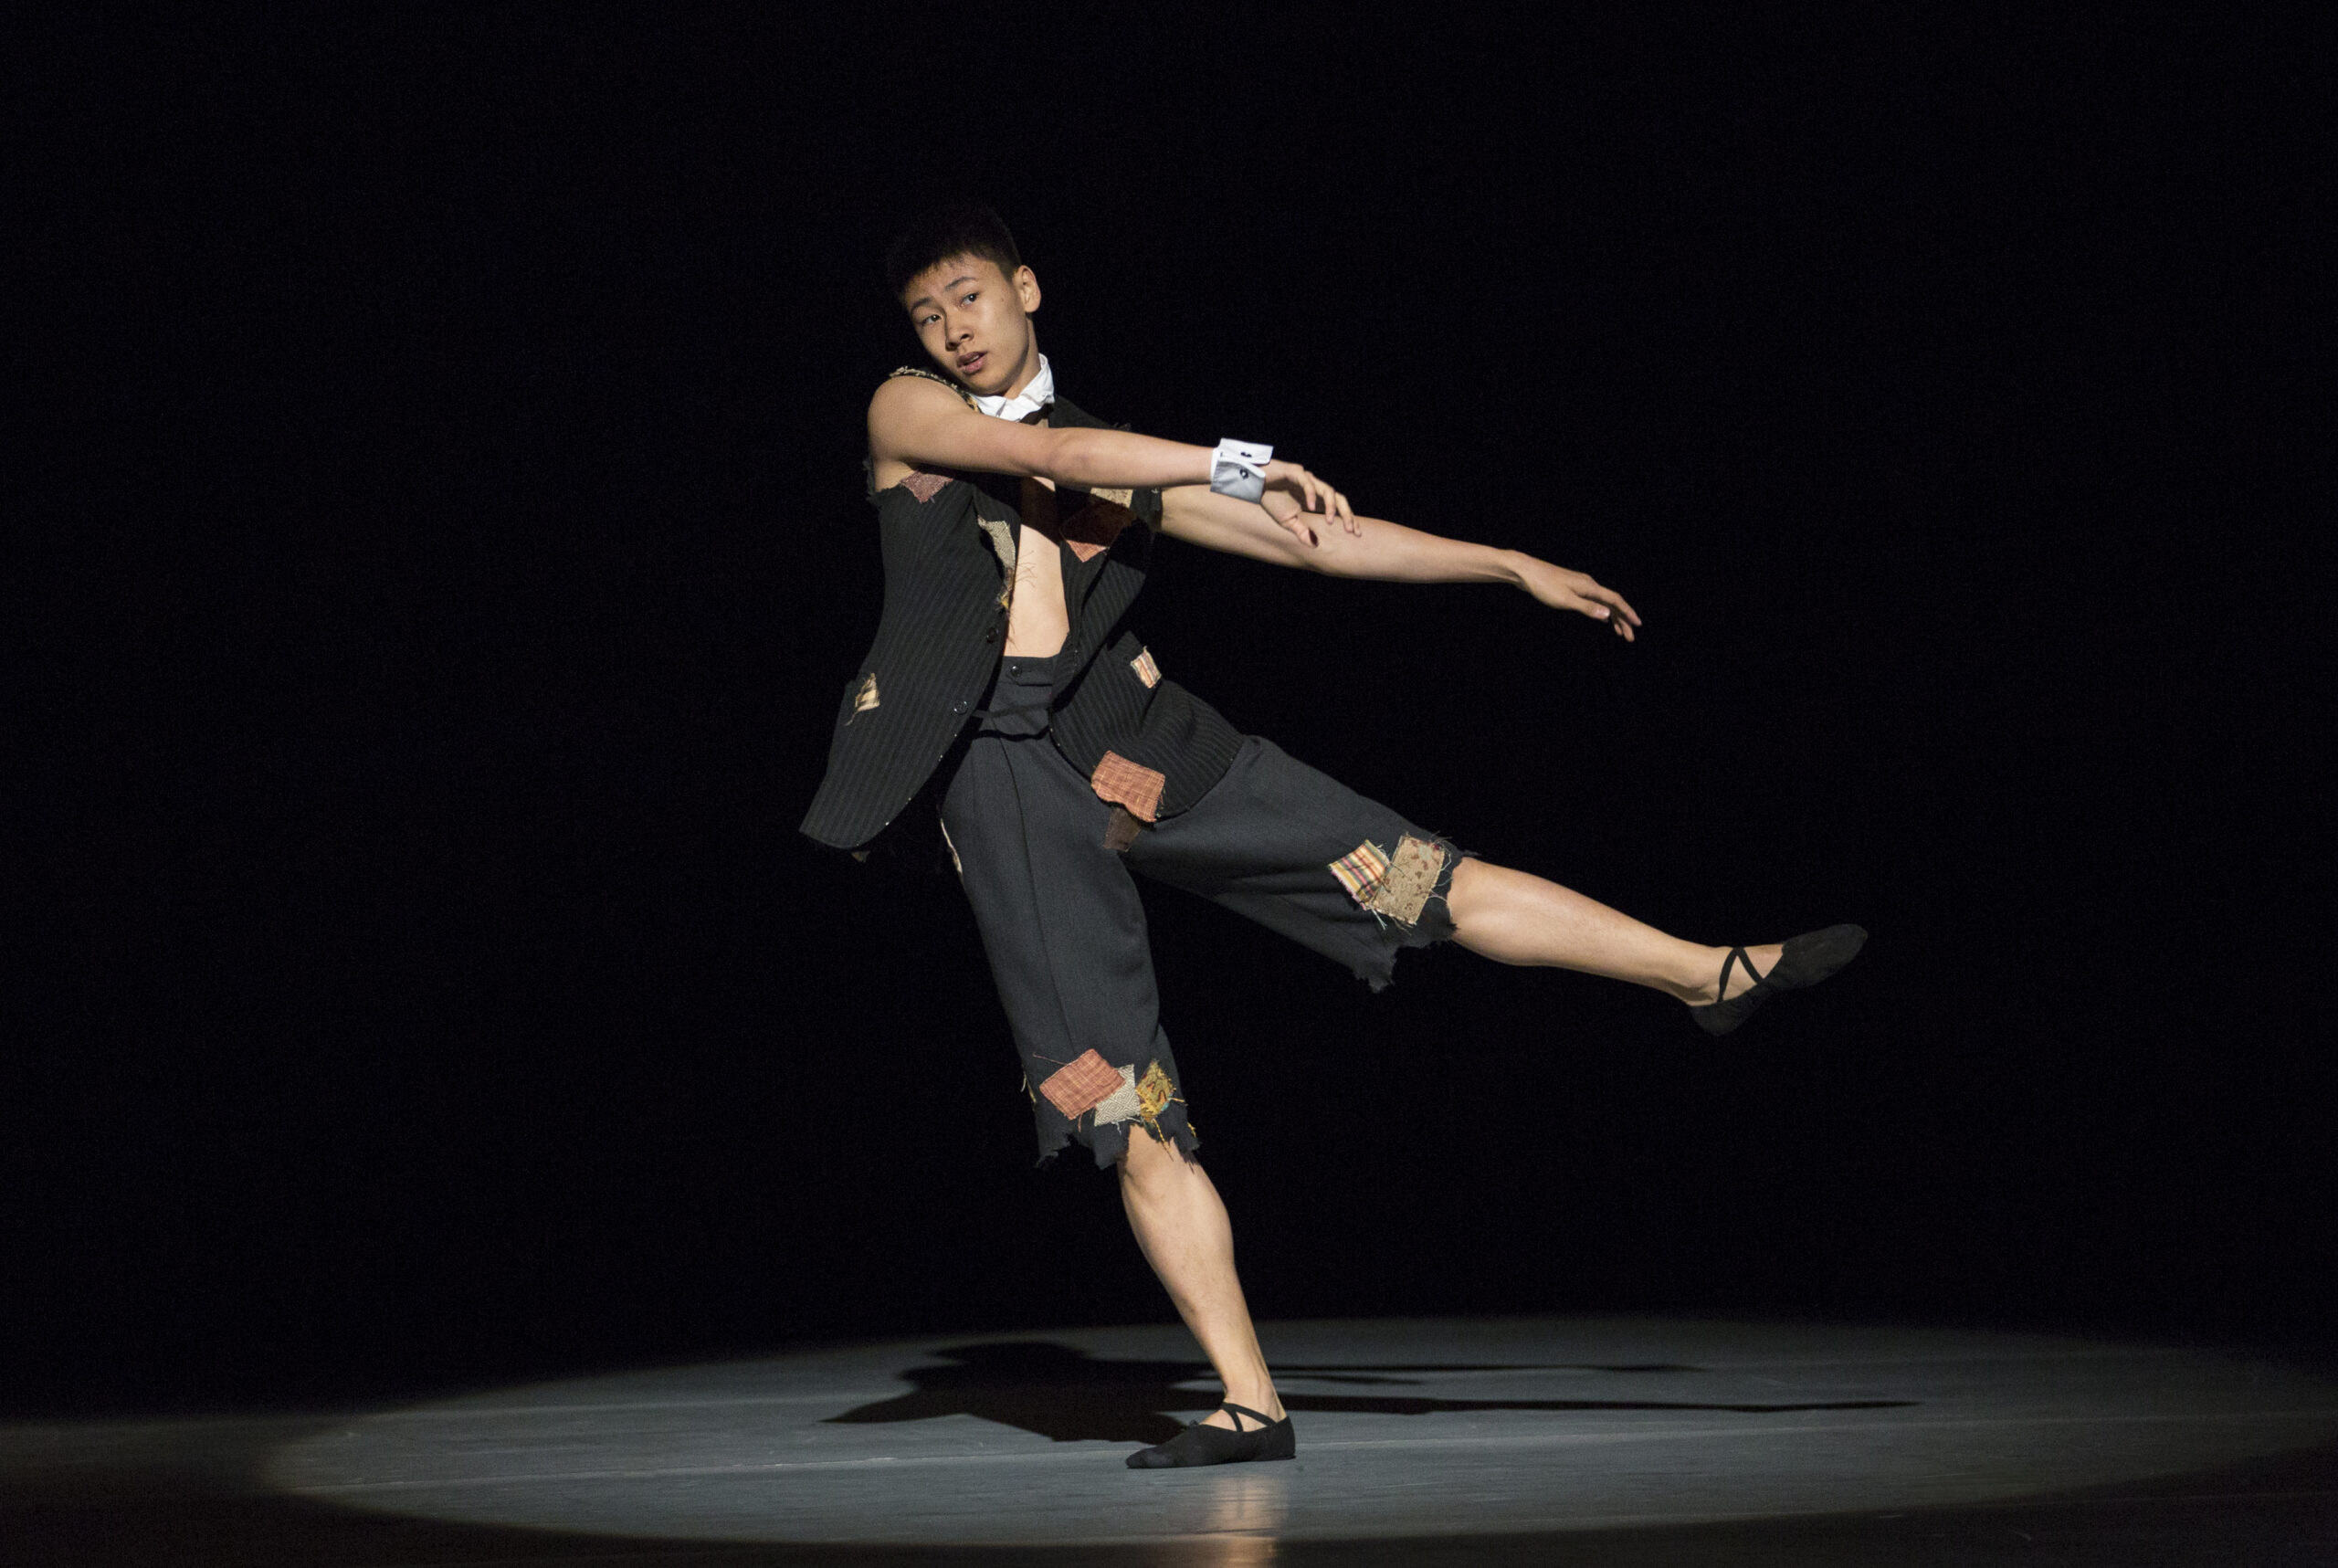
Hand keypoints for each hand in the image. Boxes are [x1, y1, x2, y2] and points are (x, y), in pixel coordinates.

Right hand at [1259, 460, 1355, 546]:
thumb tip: (1315, 545)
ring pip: (1328, 490)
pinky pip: (1308, 483)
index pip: (1338, 508)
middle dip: (1347, 514)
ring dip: (1331, 506)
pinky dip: (1311, 495)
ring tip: (1330, 521)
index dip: (1348, 519)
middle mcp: (1316, 487)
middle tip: (1350, 530)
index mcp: (1316, 499)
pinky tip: (1311, 507)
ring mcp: (1308, 479)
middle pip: (1339, 498)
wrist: (1253, 485)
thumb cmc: (1271, 500)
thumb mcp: (1287, 522)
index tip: (1356, 533)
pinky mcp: (1296, 472)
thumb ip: (1301, 532)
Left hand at [1514, 556, 1641, 640]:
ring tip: (1619, 632)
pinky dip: (1601, 611)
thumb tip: (1607, 614)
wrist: (1526, 571)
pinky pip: (1594, 601)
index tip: (1637, 625)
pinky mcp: (1572, 588)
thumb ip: (1587, 608)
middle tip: (1629, 637)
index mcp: (1590, 587)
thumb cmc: (1544, 586)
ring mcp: (1581, 585)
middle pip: (1612, 603)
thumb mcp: (1566, 600)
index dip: (1628, 613)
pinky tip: (1603, 618)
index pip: (1615, 600)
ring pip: (1603, 602)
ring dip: (1613, 617)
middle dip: (1622, 620)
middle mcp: (1589, 584)